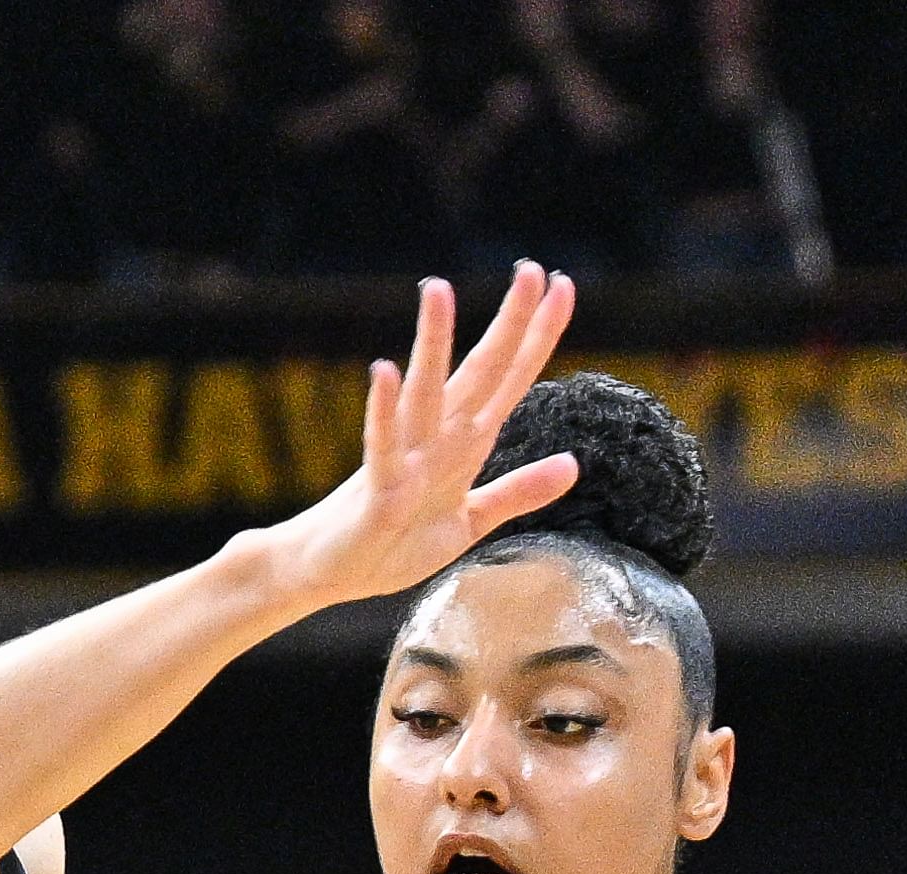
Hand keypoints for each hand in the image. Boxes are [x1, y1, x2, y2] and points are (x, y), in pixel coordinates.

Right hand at [244, 266, 581, 612]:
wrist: (334, 571)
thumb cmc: (397, 541)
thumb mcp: (472, 519)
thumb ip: (518, 490)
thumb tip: (572, 465)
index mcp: (464, 442)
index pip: (510, 379)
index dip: (538, 336)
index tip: (563, 285)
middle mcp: (437, 438)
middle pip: (480, 373)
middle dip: (507, 325)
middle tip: (531, 269)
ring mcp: (405, 459)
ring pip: (425, 393)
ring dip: (432, 344)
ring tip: (437, 290)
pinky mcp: (378, 490)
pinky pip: (380, 446)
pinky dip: (382, 412)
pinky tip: (385, 372)